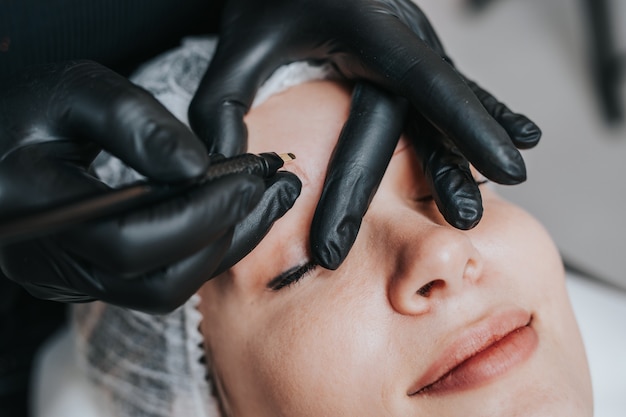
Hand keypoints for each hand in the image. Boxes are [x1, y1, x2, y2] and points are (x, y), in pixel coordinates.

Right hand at [0, 60, 300, 312]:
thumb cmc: (25, 114)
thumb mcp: (76, 93)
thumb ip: (135, 123)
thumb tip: (197, 168)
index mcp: (38, 210)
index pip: (132, 242)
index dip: (200, 214)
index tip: (248, 178)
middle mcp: (51, 262)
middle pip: (159, 282)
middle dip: (225, 235)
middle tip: (270, 191)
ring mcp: (70, 279)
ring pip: (166, 290)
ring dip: (224, 248)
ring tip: (264, 203)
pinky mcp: (91, 279)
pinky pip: (159, 281)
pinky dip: (203, 251)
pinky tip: (231, 215)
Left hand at [188, 0, 540, 268]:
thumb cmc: (266, 2)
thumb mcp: (236, 46)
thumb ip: (222, 106)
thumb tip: (229, 175)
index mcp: (367, 27)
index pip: (422, 83)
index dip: (463, 126)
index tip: (497, 165)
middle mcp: (402, 33)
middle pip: (426, 110)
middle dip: (445, 167)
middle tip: (461, 221)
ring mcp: (412, 43)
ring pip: (446, 106)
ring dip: (466, 154)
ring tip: (477, 204)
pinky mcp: (411, 55)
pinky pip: (451, 91)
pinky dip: (482, 117)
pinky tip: (517, 136)